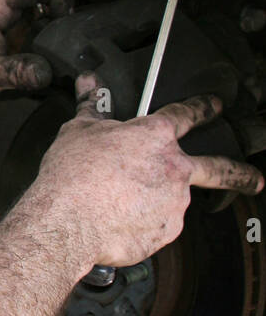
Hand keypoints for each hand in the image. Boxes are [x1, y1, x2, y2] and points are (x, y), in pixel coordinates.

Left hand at [0, 0, 112, 115]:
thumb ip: (14, 73)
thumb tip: (45, 72)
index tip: (72, 9)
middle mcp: (7, 8)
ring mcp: (16, 22)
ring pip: (52, 1)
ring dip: (79, 4)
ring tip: (106, 17)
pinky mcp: (21, 38)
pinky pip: (50, 25)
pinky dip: (70, 27)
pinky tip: (86, 40)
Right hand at [32, 77, 264, 273]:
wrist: (68, 220)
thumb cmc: (73, 175)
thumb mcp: (79, 131)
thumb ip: (91, 106)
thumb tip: (87, 83)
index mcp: (156, 136)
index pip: (187, 114)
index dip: (203, 107)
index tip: (214, 105)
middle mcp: (174, 168)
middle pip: (220, 168)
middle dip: (242, 173)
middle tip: (255, 178)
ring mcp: (174, 203)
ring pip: (174, 200)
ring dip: (158, 202)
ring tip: (122, 205)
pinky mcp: (166, 232)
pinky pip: (158, 227)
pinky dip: (143, 224)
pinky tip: (119, 221)